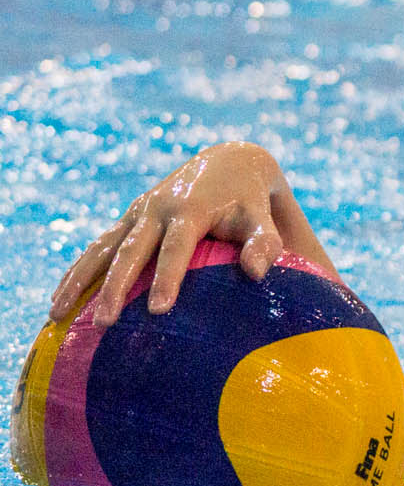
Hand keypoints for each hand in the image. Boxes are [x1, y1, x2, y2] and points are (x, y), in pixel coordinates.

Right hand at [50, 142, 301, 327]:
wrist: (228, 162)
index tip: (157, 310)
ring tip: (56, 315)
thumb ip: (265, 243)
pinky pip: (97, 247)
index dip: (167, 278)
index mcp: (190, 210)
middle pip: (130, 251)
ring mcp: (137, 213)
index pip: (176, 248)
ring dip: (79, 280)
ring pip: (101, 248)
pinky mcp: (128, 219)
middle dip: (114, 287)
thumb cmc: (251, 203)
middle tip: (103, 323)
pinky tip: (60, 300)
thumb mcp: (263, 218)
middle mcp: (156, 209)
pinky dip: (77, 272)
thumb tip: (257, 272)